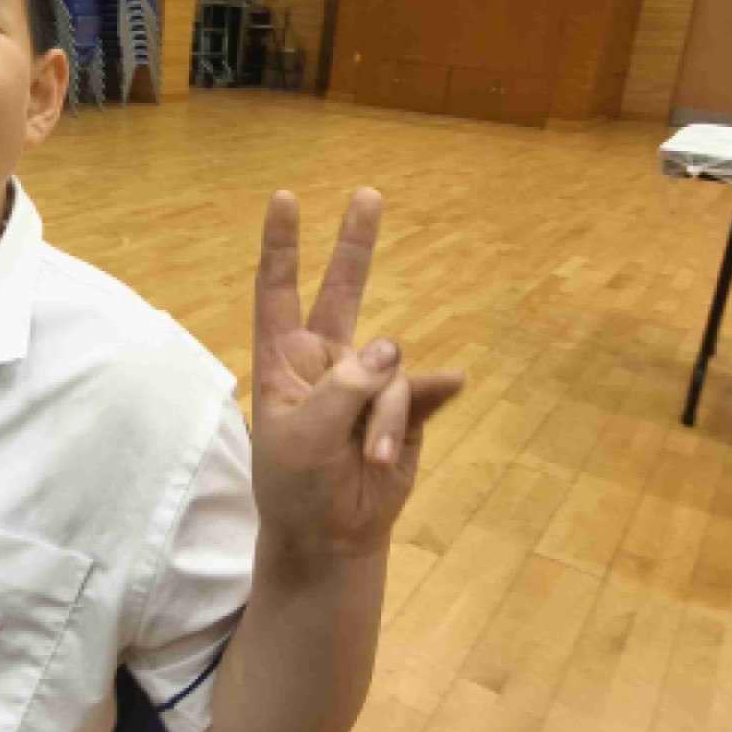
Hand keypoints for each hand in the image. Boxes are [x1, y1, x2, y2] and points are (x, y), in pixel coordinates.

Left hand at [250, 190, 463, 560]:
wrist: (332, 537)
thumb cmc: (295, 486)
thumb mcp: (302, 438)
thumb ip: (341, 391)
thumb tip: (390, 349)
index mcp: (285, 361)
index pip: (278, 293)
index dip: (282, 247)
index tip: (284, 199)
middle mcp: (327, 360)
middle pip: (344, 291)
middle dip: (357, 244)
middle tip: (368, 195)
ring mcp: (369, 383)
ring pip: (390, 371)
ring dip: (386, 415)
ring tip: (372, 457)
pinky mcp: (406, 409)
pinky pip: (424, 390)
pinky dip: (430, 398)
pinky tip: (453, 386)